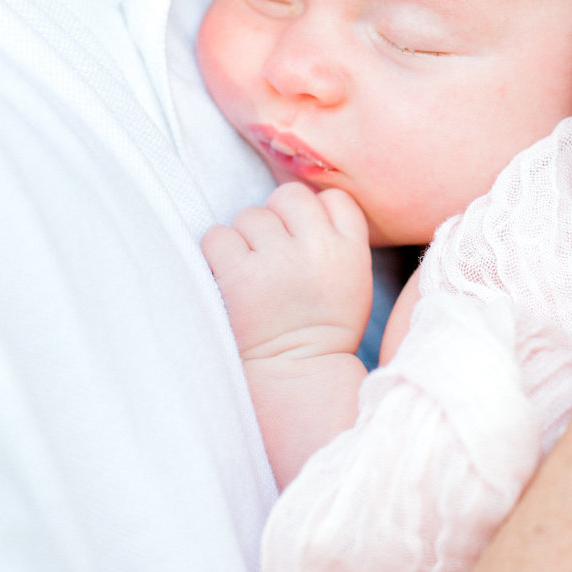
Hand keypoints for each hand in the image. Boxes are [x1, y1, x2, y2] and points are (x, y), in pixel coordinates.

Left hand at [203, 182, 372, 361]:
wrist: (297, 375)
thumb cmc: (323, 329)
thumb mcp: (353, 280)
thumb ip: (338, 239)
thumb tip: (306, 206)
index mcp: (351, 250)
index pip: (334, 199)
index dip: (314, 213)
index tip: (304, 239)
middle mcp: (316, 248)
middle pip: (288, 197)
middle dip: (277, 219)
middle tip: (273, 254)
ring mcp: (278, 260)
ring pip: (250, 215)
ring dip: (246, 238)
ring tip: (253, 273)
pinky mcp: (240, 276)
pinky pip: (218, 236)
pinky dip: (218, 253)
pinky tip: (229, 276)